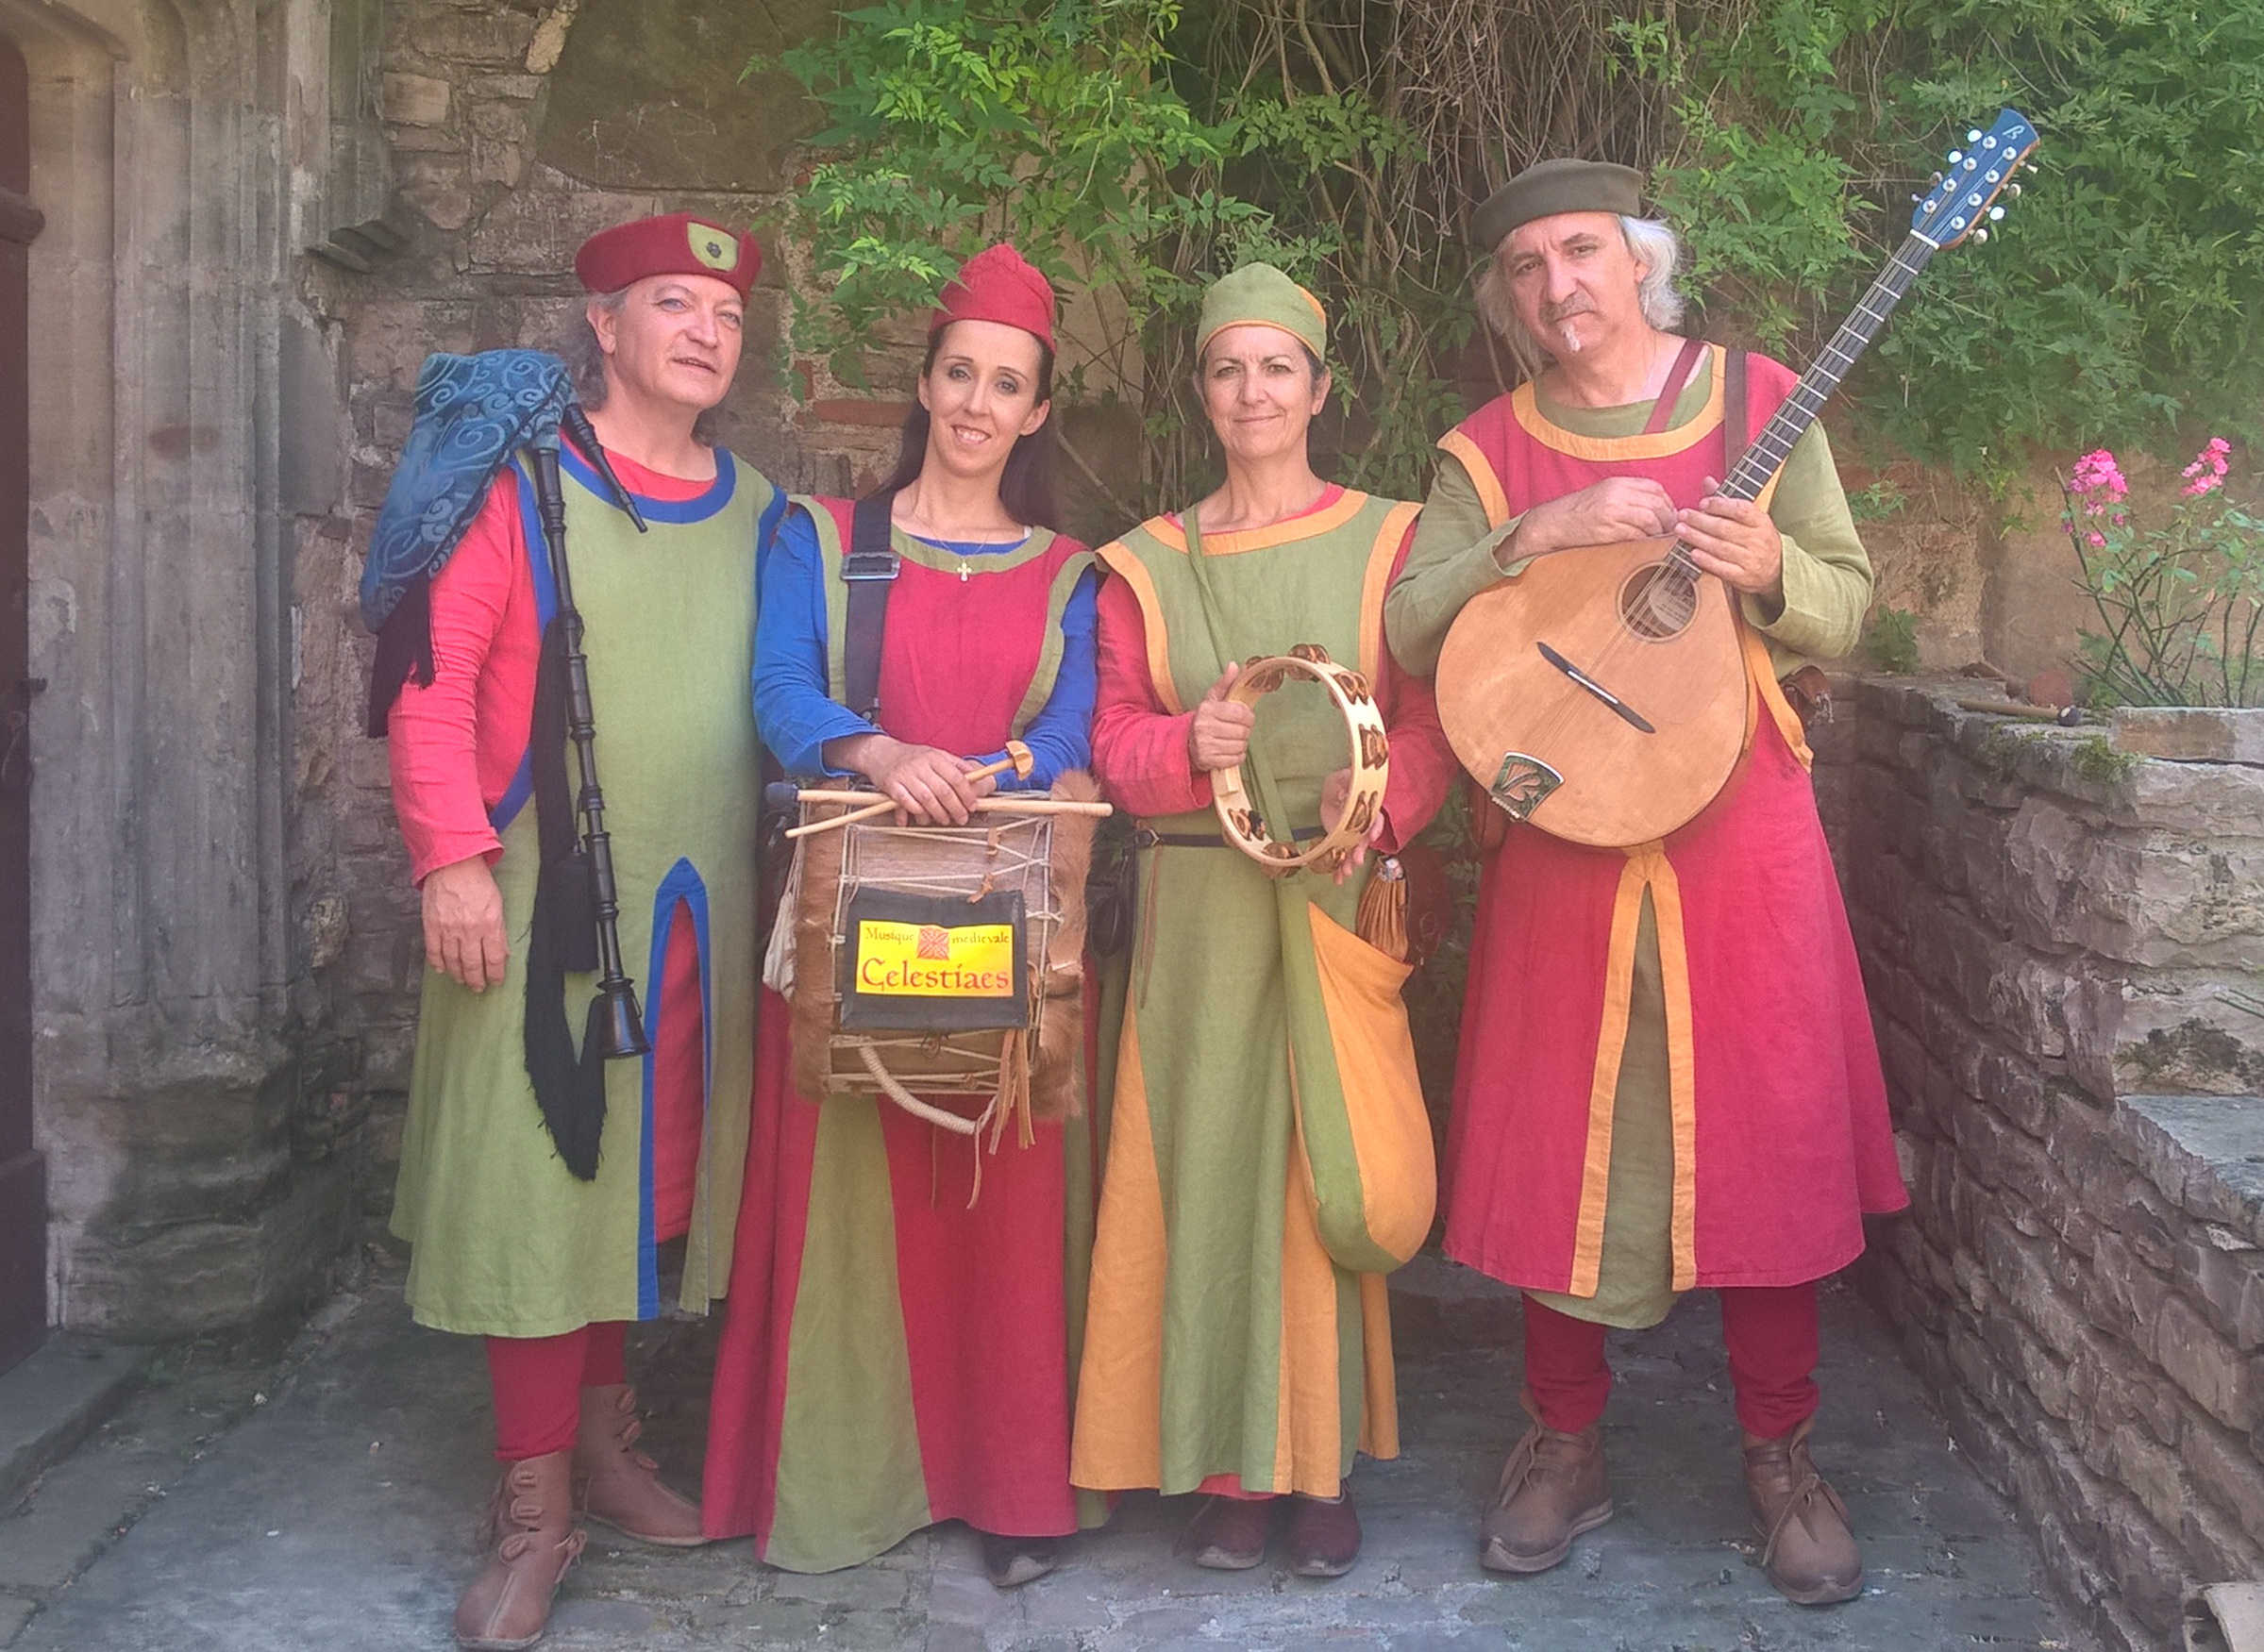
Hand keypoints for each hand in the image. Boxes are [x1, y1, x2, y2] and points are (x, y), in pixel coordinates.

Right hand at [423, 856, 508, 991]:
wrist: (453, 865)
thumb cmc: (477, 882)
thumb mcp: (498, 906)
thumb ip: (499, 931)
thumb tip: (502, 953)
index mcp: (489, 925)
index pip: (495, 959)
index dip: (496, 974)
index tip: (496, 981)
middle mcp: (469, 930)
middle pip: (473, 965)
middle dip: (477, 980)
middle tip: (478, 987)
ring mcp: (448, 929)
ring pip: (453, 962)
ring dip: (459, 974)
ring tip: (462, 980)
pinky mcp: (432, 926)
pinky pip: (434, 952)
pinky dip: (437, 963)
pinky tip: (442, 970)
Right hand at [834, 734, 996, 823]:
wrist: (881, 753)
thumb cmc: (912, 757)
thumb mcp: (935, 754)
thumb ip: (955, 765)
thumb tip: (976, 775)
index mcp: (934, 757)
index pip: (956, 777)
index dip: (967, 794)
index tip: (972, 805)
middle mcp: (920, 765)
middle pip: (943, 791)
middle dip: (955, 808)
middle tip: (962, 818)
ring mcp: (905, 775)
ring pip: (927, 799)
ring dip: (938, 814)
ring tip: (944, 820)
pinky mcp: (892, 785)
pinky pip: (907, 803)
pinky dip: (917, 812)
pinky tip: (923, 816)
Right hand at [1187, 662, 1255, 772]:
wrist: (1185, 743)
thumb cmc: (1204, 719)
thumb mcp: (1212, 700)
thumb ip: (1225, 683)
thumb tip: (1234, 665)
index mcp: (1207, 709)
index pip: (1241, 713)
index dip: (1248, 716)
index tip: (1244, 716)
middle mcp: (1204, 727)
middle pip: (1243, 731)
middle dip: (1245, 730)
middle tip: (1238, 729)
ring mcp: (1205, 745)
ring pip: (1241, 745)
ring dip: (1241, 743)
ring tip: (1232, 739)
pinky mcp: (1208, 760)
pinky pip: (1236, 759)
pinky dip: (1237, 756)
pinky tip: (1229, 750)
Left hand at [1318, 765, 1386, 884]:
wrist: (1334, 790)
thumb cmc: (1343, 781)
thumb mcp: (1345, 778)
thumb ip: (1347, 785)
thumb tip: (1344, 795)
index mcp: (1368, 809)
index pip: (1376, 819)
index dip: (1375, 828)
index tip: (1372, 837)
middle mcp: (1363, 825)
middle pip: (1364, 840)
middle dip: (1361, 851)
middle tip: (1358, 860)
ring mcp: (1352, 835)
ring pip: (1353, 851)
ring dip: (1350, 863)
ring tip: (1346, 873)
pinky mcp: (1342, 840)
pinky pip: (1341, 855)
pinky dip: (1339, 868)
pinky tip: (1337, 879)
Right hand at [1508, 477, 1677, 560]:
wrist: (1554, 522)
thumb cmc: (1579, 511)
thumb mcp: (1604, 493)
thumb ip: (1629, 495)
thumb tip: (1658, 508)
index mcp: (1617, 483)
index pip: (1655, 488)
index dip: (1668, 502)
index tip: (1670, 515)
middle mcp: (1616, 494)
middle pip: (1656, 503)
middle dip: (1669, 519)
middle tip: (1671, 530)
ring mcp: (1612, 512)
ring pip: (1650, 519)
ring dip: (1660, 531)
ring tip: (1660, 539)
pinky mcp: (1607, 531)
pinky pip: (1636, 535)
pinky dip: (1647, 541)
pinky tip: (1647, 545)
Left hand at [1676, 477, 1783, 597]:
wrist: (1777, 569)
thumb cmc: (1757, 539)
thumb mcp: (1750, 518)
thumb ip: (1727, 500)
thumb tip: (1707, 481)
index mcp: (1761, 521)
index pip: (1741, 510)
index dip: (1720, 505)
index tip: (1703, 502)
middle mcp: (1758, 540)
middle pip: (1726, 528)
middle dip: (1701, 521)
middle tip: (1683, 515)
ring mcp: (1751, 560)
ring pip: (1721, 547)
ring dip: (1698, 538)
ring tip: (1680, 531)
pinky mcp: (1743, 577)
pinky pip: (1722, 568)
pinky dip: (1706, 561)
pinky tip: (1693, 553)